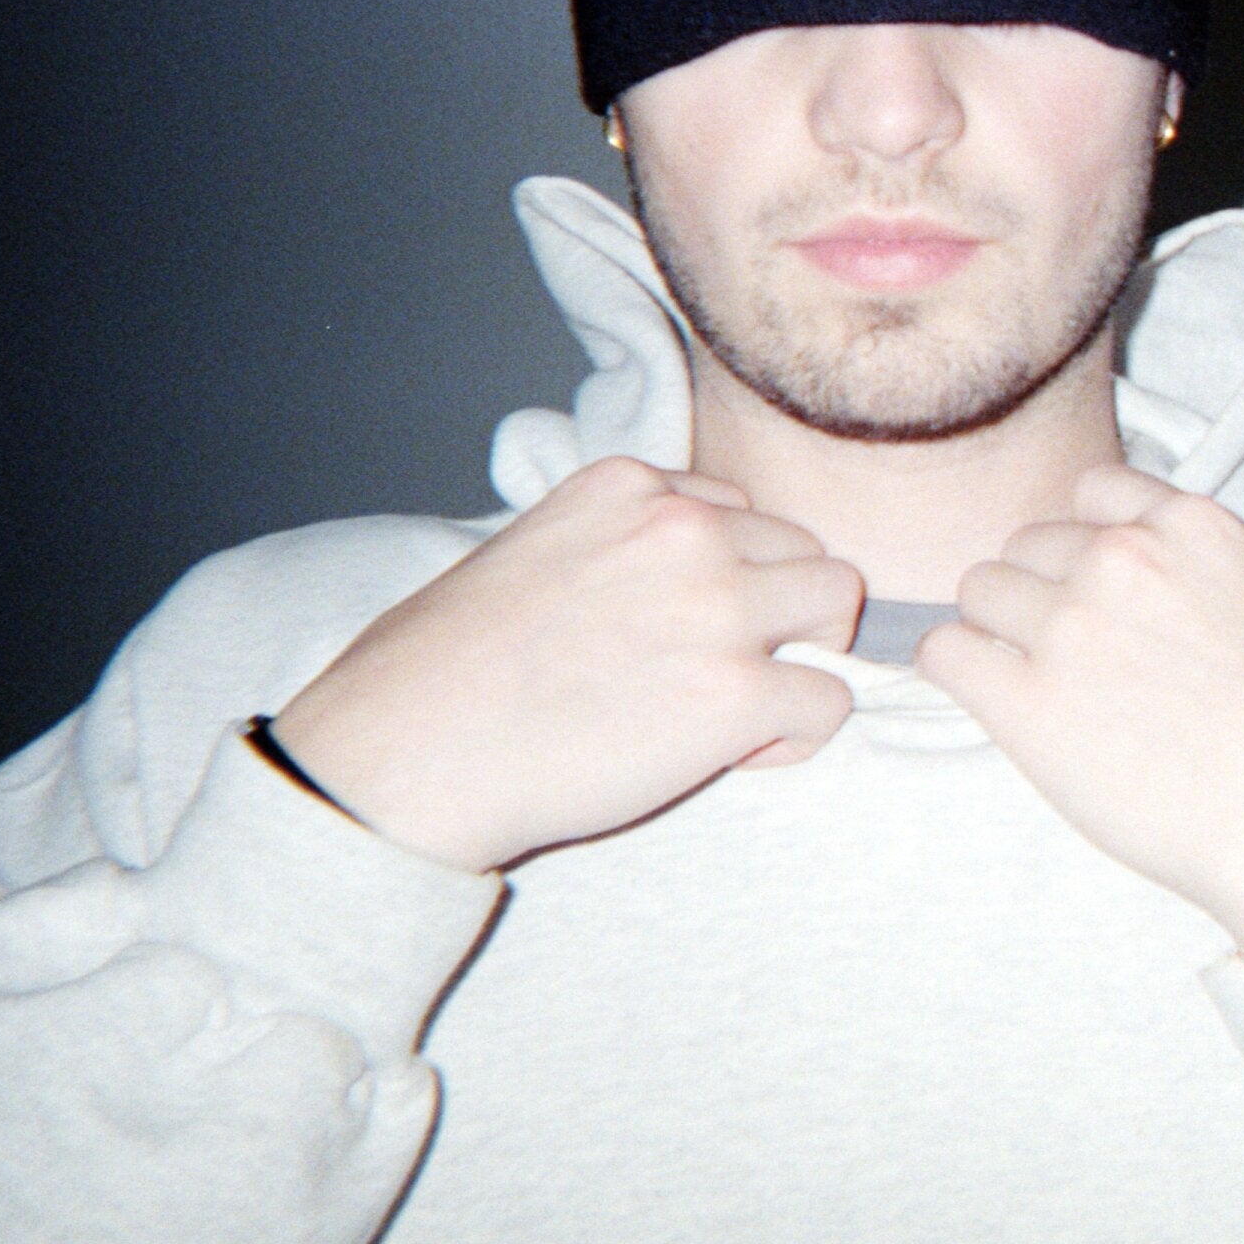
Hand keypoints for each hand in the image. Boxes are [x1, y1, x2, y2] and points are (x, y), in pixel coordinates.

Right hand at [271, 457, 863, 871]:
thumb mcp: (530, 552)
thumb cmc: (443, 672)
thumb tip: (670, 590)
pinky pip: (829, 702)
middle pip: (804, 551)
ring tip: (739, 710)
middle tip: (719, 676)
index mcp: (632, 487)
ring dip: (803, 657)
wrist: (404, 756)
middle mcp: (686, 529)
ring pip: (839, 605)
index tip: (672, 631)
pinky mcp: (736, 692)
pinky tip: (735, 756)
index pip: (738, 512)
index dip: (723, 578)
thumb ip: (617, 549)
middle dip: (778, 613)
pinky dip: (795, 736)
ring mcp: (718, 606)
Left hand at [919, 465, 1243, 946]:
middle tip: (1068, 657)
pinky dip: (957, 674)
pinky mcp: (1026, 704)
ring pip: (980, 591)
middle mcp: (1124, 560)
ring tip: (1029, 687)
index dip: (1090, 544)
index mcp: (1196, 529)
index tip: (1100, 589)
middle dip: (1042, 593)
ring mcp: (1069, 627)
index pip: (1095, 492)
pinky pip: (945, 654)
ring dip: (997, 633)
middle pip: (1030, 544)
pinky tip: (992, 707)